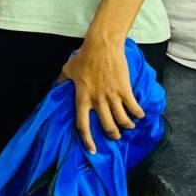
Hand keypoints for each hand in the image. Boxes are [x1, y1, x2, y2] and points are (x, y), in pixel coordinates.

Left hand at [66, 37, 142, 153]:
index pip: (82, 124)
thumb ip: (62, 82)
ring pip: (122, 120)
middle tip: (115, 136)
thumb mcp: (68, 70)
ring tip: (129, 126)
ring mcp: (112, 96)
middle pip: (107, 126)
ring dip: (127, 126)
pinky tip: (140, 115)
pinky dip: (138, 114)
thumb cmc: (84, 57)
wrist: (102, 45)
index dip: (87, 140)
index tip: (92, 150)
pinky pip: (134, 107)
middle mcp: (97, 100)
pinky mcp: (124, 89)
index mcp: (82, 98)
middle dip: (113, 134)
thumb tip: (55, 88)